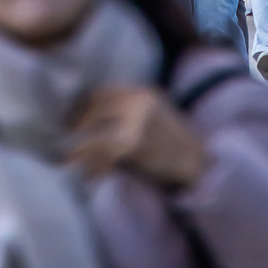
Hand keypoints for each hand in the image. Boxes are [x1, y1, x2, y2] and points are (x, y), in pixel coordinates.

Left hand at [67, 84, 208, 188]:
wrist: (200, 166)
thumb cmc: (175, 146)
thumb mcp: (156, 116)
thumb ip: (131, 111)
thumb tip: (94, 121)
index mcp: (143, 92)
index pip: (103, 93)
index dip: (85, 108)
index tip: (73, 123)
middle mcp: (138, 101)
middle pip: (96, 109)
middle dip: (79, 126)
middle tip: (67, 144)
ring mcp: (136, 121)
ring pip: (97, 133)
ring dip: (81, 149)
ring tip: (69, 162)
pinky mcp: (134, 143)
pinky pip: (105, 153)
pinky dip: (93, 166)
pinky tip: (88, 175)